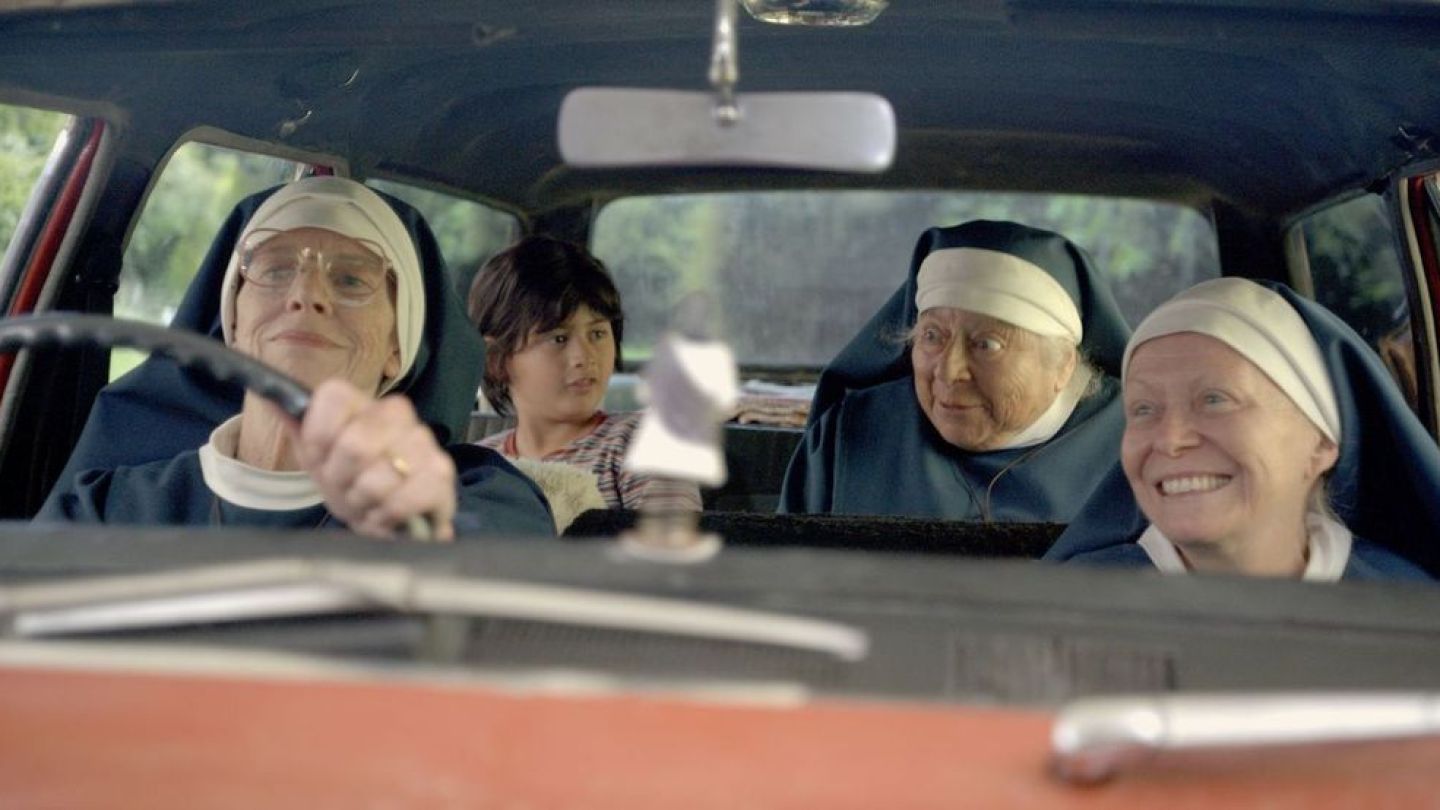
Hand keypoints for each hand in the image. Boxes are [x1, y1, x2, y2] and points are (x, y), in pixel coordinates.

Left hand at [291, 379, 456, 540]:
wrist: (393, 521)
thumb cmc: (353, 485)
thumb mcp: (319, 458)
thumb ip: (299, 427)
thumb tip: (270, 396)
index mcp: (363, 403)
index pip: (332, 397)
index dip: (319, 438)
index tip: (323, 459)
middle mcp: (397, 413)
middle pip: (353, 444)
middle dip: (342, 480)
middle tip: (349, 488)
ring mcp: (423, 443)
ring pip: (376, 479)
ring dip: (365, 503)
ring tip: (371, 503)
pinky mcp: (441, 475)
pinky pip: (403, 500)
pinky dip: (387, 516)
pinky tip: (389, 516)